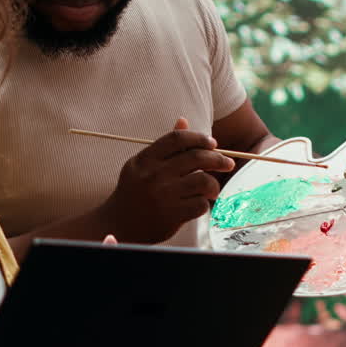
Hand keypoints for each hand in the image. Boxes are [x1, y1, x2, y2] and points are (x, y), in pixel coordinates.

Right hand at [101, 118, 235, 242]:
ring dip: (213, 184)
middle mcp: (154, 175)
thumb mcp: (143, 166)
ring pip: (203, 180)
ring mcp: (163, 195)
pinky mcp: (172, 215)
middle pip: (197, 157)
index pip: (178, 139)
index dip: (199, 138)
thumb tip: (183, 121)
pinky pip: (201, 204)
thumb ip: (165, 147)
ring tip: (212, 189)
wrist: (118, 225)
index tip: (212, 144)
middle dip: (218, 159)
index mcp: (145, 159)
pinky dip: (204, 203)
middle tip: (227, 163)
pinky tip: (199, 204)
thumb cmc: (134, 192)